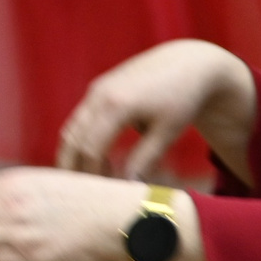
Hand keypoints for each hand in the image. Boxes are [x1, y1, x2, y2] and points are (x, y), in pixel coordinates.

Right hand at [58, 39, 255, 179]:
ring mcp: (96, 90)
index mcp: (116, 105)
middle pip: (72, 139)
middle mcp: (98, 95)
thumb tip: (126, 187)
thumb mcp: (166, 132)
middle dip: (73, 167)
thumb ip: (144, 160)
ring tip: (85, 180)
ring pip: (71, 128)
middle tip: (81, 195)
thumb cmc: (182, 99)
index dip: (90, 175)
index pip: (89, 148)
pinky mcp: (99, 89)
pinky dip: (80, 141)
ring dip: (74, 154)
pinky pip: (80, 119)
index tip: (97, 197)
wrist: (189, 62)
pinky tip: (95, 159)